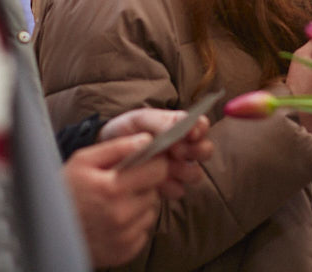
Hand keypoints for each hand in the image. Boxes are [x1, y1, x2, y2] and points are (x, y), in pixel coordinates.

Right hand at [61, 134, 167, 266]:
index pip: (158, 171)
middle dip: (142, 185)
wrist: (46, 231)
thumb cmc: (64, 191)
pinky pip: (142, 232)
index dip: (153, 163)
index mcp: (112, 189)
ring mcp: (123, 236)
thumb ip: (117, 147)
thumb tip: (146, 140)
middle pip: (155, 191)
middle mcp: (121, 215)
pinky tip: (113, 220)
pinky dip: (133, 225)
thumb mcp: (83, 160)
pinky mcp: (124, 252)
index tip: (143, 163)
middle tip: (120, 185)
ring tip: (113, 203)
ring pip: (150, 212)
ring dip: (138, 206)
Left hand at [99, 107, 214, 198]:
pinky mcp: (169, 188)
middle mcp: (185, 148)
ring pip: (195, 173)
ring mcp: (178, 169)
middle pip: (206, 150)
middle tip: (176, 151)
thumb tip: (180, 127)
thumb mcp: (140, 120)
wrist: (105, 156)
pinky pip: (178, 190)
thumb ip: (161, 121)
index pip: (202, 125)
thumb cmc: (127, 132)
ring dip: (182, 170)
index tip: (189, 133)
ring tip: (164, 168)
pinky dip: (168, 186)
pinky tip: (154, 182)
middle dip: (195, 151)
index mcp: (180, 127)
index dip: (200, 128)